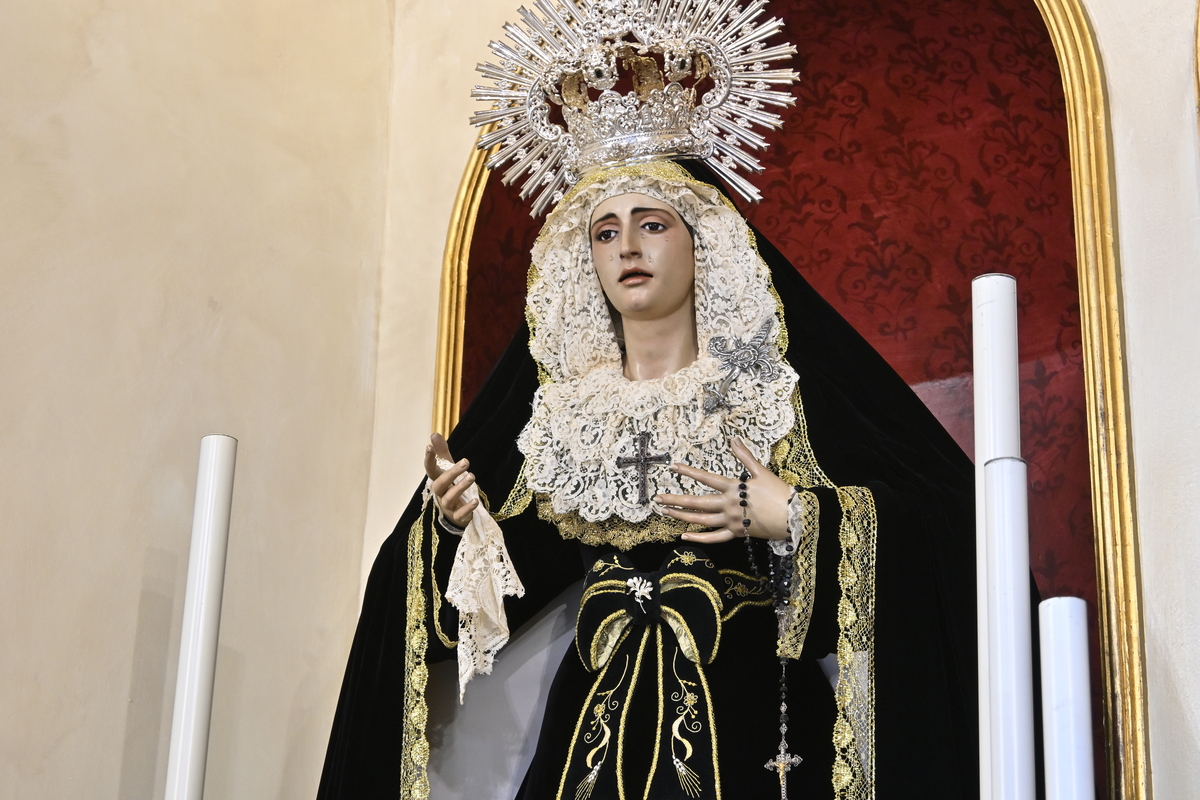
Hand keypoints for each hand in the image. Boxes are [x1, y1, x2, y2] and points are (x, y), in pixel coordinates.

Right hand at [423, 432, 478, 528]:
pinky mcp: (458, 516)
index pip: (430, 470)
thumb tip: (434, 434)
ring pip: (449, 498)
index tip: (429, 446)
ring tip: (472, 476)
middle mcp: (440, 493)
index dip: (429, 459)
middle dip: (452, 473)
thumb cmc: (451, 486)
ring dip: (460, 487)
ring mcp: (448, 506)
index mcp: (438, 480)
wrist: (457, 513)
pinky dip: (467, 508)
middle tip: (466, 461)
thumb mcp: (448, 468)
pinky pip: (460, 513)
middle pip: (440, 484)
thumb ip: (443, 452)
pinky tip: (475, 501)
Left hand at [655, 437, 791, 543]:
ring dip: (682, 516)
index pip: (706, 478)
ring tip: (665, 513)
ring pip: (701, 520)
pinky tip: (684, 536)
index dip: (689, 471)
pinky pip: (714, 538)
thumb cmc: (779, 492)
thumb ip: (745, 456)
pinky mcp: (737, 533)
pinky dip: (699, 538)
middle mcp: (729, 505)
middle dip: (676, 499)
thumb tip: (734, 439)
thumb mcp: (762, 471)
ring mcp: (731, 521)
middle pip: (697, 502)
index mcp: (734, 488)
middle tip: (658, 498)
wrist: (793, 516)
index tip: (673, 466)